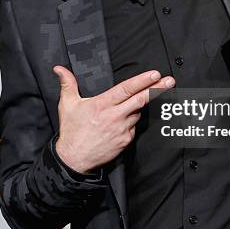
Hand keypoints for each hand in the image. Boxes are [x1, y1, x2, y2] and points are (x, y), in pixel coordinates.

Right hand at [54, 66, 174, 173]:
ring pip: (137, 113)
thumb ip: (67, 84)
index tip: (155, 74)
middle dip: (158, 89)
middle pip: (141, 99)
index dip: (142, 81)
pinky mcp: (126, 140)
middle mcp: (114, 116)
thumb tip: (59, 69)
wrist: (74, 159)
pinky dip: (131, 122)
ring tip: (123, 110)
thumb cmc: (71, 131)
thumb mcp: (67, 105)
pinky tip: (120, 124)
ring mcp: (122, 129)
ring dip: (137, 108)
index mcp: (102, 104)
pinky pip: (133, 127)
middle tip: (170, 81)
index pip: (126, 89)